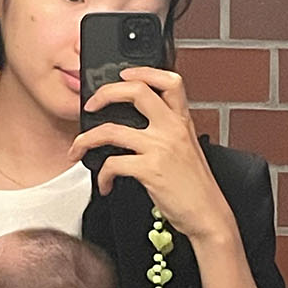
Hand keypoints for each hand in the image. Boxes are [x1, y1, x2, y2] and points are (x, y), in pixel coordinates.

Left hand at [68, 67, 234, 242]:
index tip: (123, 75)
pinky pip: (113, 164)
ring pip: (111, 129)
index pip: (169, 81)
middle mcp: (172, 129)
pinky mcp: (150, 170)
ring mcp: (161, 147)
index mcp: (182, 121)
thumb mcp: (189, 149)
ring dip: (86, 139)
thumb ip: (169, 132)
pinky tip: (105, 184)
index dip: (144, 71)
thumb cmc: (196, 187)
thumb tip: (139, 127)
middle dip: (104, 94)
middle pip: (136, 91)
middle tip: (91, 106)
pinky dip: (102, 176)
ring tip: (79, 148)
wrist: (208, 215)